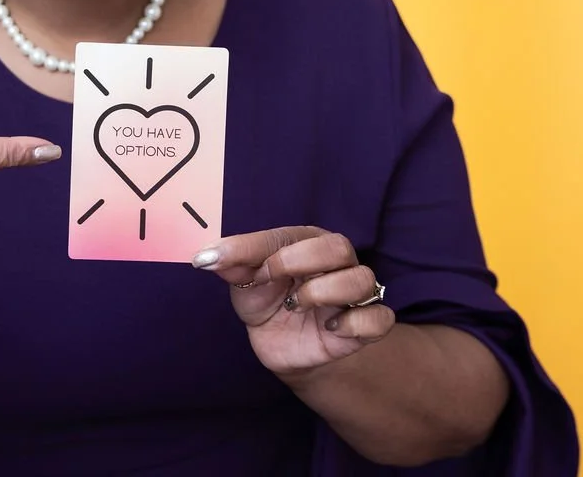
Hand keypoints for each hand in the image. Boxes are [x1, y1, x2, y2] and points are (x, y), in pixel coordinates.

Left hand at [193, 227, 393, 375]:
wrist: (282, 346)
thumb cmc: (266, 301)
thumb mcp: (243, 282)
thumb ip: (230, 264)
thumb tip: (204, 256)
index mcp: (306, 242)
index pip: (291, 236)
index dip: (265, 251)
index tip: (243, 270)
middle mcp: (336, 262)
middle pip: (338, 247)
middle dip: (299, 263)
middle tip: (271, 282)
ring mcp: (353, 293)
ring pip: (362, 280)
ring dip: (324, 293)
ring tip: (298, 306)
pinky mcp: (365, 326)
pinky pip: (379, 318)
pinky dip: (355, 322)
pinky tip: (330, 328)